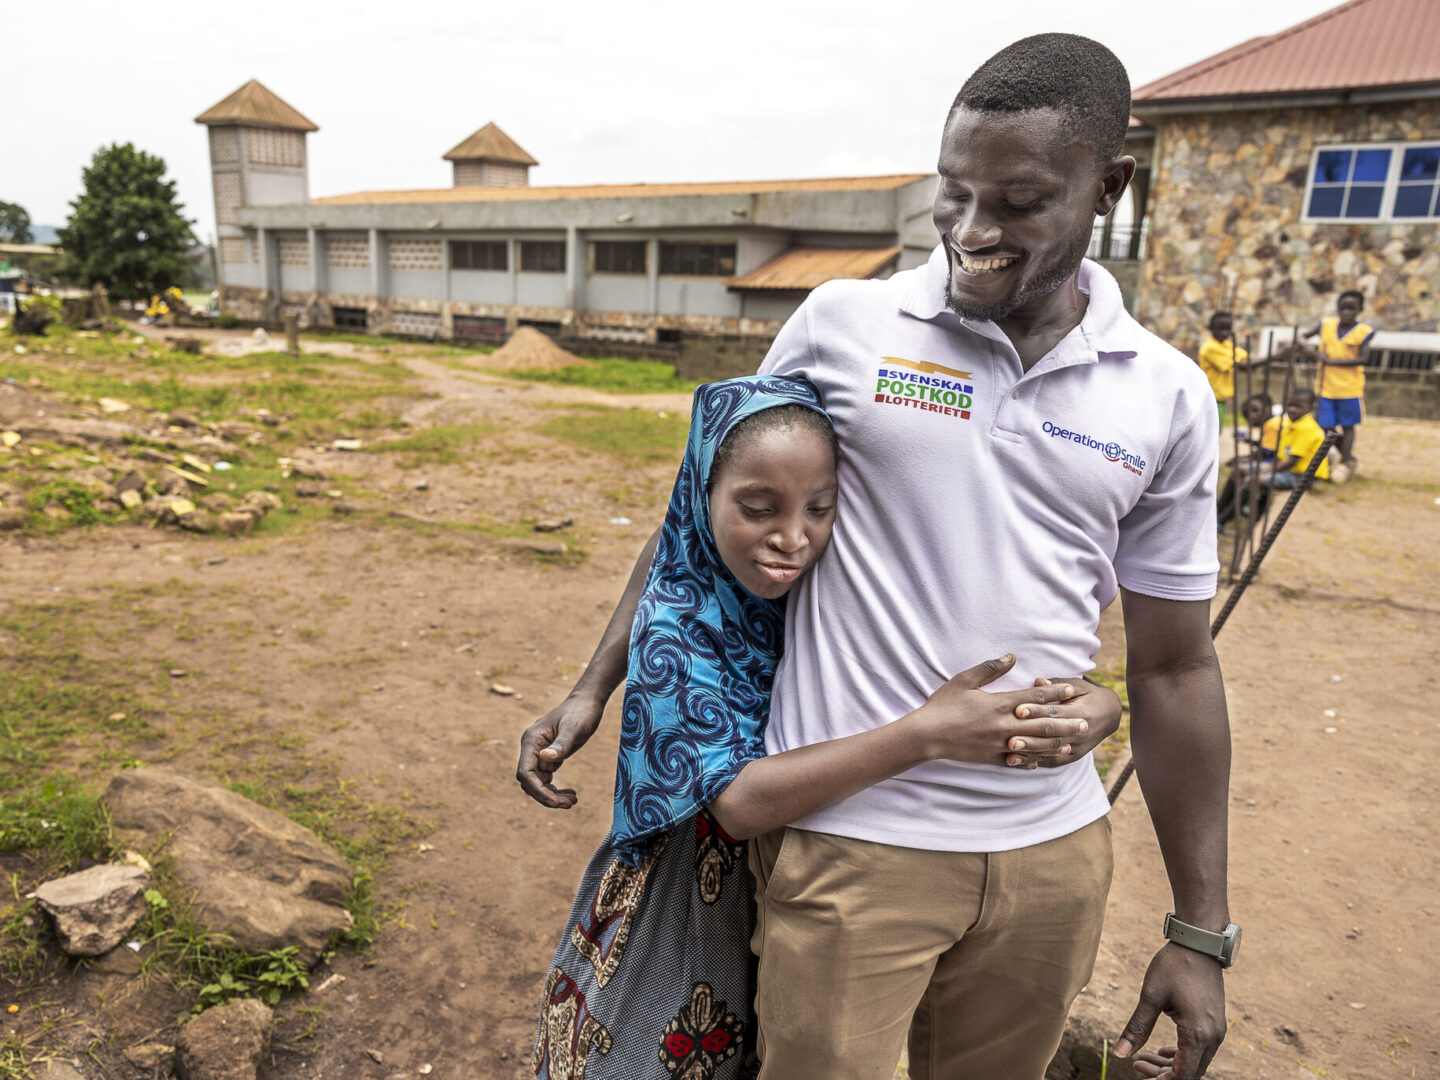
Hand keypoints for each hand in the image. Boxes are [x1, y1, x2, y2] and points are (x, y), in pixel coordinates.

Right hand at [515, 694, 603, 807]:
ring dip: (553, 796)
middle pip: (530, 782)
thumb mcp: (574, 728)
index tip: (555, 801)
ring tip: (573, 800)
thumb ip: (561, 745)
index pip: (526, 773)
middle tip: (570, 803)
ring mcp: (539, 754)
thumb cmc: (581, 711)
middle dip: (547, 796)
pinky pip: (546, 780)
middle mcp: (532, 748)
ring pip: (538, 784)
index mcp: (531, 740)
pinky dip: (556, 790)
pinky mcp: (549, 757)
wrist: (588, 702)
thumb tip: (545, 758)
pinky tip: (572, 793)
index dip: (538, 790)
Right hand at [908, 655, 1091, 765]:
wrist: (926, 735)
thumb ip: (989, 668)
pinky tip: (1042, 760)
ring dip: (1055, 743)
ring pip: (1034, 745)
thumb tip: (1011, 656)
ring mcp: (999, 744)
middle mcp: (1004, 725)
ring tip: (1072, 742)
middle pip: (1042, 724)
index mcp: (999, 704)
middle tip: (1085, 721)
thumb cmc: (943, 704)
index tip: (1072, 689)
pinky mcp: (991, 759)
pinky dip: (1032, 760)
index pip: (1034, 697)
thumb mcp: (964, 680)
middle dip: (1065, 722)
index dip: (1055, 692)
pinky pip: (1017, 761)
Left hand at [1006, 677, 1122, 768]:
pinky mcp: (1074, 757)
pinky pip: (1053, 761)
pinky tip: (1019, 763)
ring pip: (1051, 752)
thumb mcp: (1079, 686)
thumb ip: (1057, 685)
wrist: (1112, 715)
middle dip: (1030, 738)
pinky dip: (1036, 762)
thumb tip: (1037, 681)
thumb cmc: (1089, 695)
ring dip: (1030, 754)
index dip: (1036, 711)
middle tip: (1010, 739)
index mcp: (1081, 712)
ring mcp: (1078, 747)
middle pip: (1051, 736)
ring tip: (1010, 755)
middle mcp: (1080, 732)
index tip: (1018, 710)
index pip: (1055, 712)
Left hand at [1113, 944, 1226, 1078]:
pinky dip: (1181, 1054)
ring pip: (1195, 1062)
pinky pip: (1200, 1049)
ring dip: (1171, 1065)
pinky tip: (1161, 1050)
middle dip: (1164, 1075)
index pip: (1182, 1075)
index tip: (1138, 1071)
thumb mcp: (1151, 996)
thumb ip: (1137, 1027)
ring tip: (1143, 1058)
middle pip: (1190, 1072)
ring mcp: (1217, 1030)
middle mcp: (1213, 1037)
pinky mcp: (1215, 1023)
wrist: (1200, 944)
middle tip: (1137, 1064)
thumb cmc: (1174, 966)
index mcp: (1198, 1033)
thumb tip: (1120, 1053)